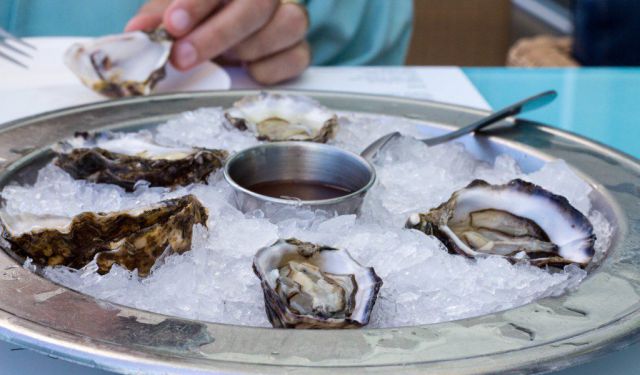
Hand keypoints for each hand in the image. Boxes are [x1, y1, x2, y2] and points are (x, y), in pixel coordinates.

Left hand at [125, 0, 310, 84]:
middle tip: (182, 58)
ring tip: (223, 61)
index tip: (173, 25)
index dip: (196, 4)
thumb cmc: (201, 21)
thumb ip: (159, 19)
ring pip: (287, 26)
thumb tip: (138, 32)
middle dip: (217, 35)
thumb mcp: (174, 14)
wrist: (230, 37)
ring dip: (247, 50)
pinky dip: (268, 69)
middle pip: (257, 5)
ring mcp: (289, 18)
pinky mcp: (299, 50)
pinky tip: (248, 70)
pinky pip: (296, 58)